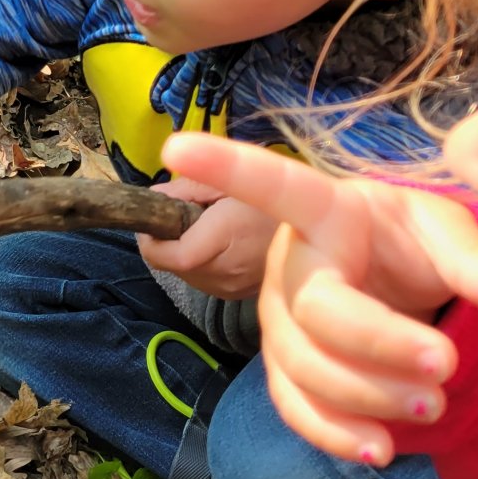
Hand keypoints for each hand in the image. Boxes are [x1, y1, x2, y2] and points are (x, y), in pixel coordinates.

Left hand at [137, 176, 279, 299]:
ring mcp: (233, 291)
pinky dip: (201, 264)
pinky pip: (205, 281)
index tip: (152, 216)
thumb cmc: (278, 196)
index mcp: (225, 239)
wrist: (327, 232)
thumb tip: (153, 201)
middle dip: (167, 242)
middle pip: (173, 267)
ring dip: (183, 253)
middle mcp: (226, 273)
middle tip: (182, 213)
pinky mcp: (239, 297)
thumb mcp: (230, 180)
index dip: (150, 238)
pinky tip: (220, 244)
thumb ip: (186, 190)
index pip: (169, 256)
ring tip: (206, 227)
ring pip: (187, 276)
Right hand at [161, 132, 477, 466]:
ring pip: (304, 368)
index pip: (275, 185)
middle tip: (444, 364)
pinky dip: (334, 434)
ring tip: (433, 404)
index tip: (175, 147)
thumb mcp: (446, 229)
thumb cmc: (411, 243)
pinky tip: (381, 449)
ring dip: (369, 396)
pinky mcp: (289, 371)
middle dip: (378, 344)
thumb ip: (474, 256)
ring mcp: (282, 321)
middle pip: (314, 312)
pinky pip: (295, 408)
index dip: (226, 166)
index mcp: (327, 211)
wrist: (400, 287)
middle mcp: (292, 264)